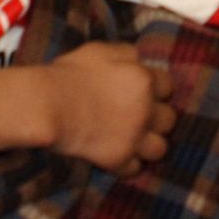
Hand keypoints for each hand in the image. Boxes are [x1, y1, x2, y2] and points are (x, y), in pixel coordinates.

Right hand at [38, 43, 174, 174]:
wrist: (49, 105)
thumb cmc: (70, 74)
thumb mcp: (101, 50)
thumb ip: (126, 53)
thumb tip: (138, 58)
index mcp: (143, 80)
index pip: (168, 86)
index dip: (156, 91)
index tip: (143, 95)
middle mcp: (145, 109)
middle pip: (169, 119)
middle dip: (156, 119)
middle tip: (138, 120)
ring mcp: (134, 136)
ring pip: (160, 148)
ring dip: (148, 145)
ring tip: (132, 142)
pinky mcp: (119, 159)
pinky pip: (135, 168)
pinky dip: (127, 165)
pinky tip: (116, 157)